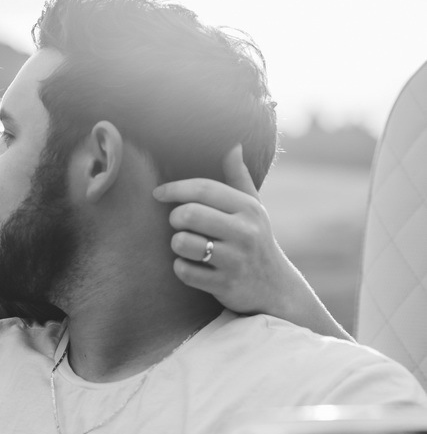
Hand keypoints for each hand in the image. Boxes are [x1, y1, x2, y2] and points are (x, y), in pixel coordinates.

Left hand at [152, 145, 351, 339]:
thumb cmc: (255, 240)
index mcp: (248, 208)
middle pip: (188, 214)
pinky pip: (184, 271)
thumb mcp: (253, 208)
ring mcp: (235, 259)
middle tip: (179, 224)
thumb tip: (233, 144)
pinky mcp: (225, 284)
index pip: (203, 188)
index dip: (174, 188)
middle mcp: (245, 231)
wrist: (276, 289)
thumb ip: (239, 177)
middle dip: (175, 218)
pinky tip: (192, 266)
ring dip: (177, 244)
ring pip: (182, 242)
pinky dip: (181, 268)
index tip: (158, 193)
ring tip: (187, 245)